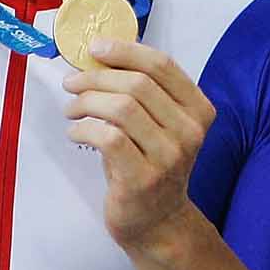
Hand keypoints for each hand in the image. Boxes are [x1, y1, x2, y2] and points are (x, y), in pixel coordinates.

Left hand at [63, 41, 215, 252]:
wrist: (157, 221)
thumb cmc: (149, 164)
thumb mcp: (157, 124)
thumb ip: (142, 91)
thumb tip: (101, 52)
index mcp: (198, 110)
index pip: (162, 65)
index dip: (125, 50)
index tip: (95, 48)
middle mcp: (189, 132)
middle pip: (137, 83)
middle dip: (96, 77)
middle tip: (72, 82)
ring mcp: (168, 157)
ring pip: (121, 107)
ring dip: (86, 102)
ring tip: (71, 109)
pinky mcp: (143, 178)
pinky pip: (108, 138)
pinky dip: (83, 129)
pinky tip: (75, 132)